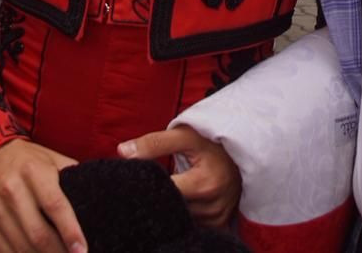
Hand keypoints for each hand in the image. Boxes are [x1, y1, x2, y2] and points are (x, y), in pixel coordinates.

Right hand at [0, 139, 86, 252]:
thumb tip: (99, 201)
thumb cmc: (30, 161)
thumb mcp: (53, 160)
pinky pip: (5, 251)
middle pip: (38, 233)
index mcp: (33, 171)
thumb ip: (74, 179)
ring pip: (22, 247)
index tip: (82, 250)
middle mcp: (10, 189)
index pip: (55, 206)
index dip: (70, 231)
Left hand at [120, 125, 241, 227]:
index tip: (137, 182)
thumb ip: (153, 143)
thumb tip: (121, 151)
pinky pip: (192, 226)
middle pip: (171, 208)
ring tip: (166, 193)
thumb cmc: (210, 143)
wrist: (240, 155)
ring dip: (169, 208)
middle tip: (149, 187)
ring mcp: (216, 219)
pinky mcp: (219, 225)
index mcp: (205, 183)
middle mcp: (213, 205)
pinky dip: (182, 215)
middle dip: (158, 198)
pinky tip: (177, 203)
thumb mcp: (185, 135)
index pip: (166, 193)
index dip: (149, 187)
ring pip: (179, 219)